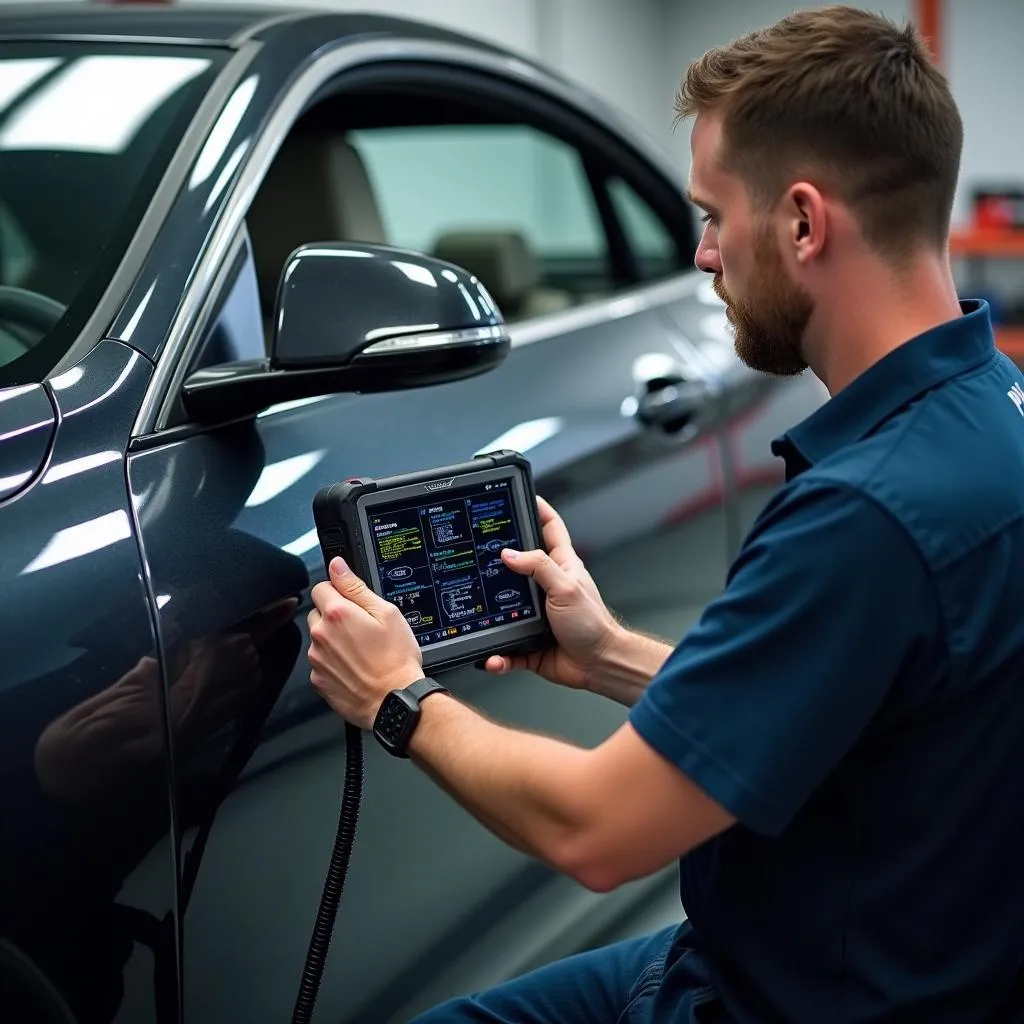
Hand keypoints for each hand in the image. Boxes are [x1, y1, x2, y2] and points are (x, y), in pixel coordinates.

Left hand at [308, 557, 423, 728]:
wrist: (394, 700)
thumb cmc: (395, 660)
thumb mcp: (386, 613)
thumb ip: (356, 586)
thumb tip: (337, 566)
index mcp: (337, 613)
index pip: (322, 587)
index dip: (339, 591)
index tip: (353, 603)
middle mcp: (321, 635)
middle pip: (319, 613)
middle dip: (336, 616)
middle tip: (363, 629)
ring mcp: (317, 659)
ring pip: (321, 639)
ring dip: (335, 640)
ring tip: (362, 652)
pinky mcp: (318, 680)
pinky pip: (322, 662)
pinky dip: (334, 663)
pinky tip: (355, 667)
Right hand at [484, 496, 621, 689]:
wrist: (600, 665)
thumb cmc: (593, 624)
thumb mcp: (566, 586)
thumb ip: (538, 566)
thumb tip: (509, 553)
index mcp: (561, 566)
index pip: (549, 528)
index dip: (537, 508)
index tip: (521, 494)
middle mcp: (547, 587)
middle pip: (518, 565)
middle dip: (497, 561)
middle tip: (476, 555)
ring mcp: (537, 615)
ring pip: (504, 610)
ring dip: (490, 616)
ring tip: (478, 616)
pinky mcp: (530, 643)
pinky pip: (507, 648)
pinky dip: (498, 656)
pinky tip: (493, 658)